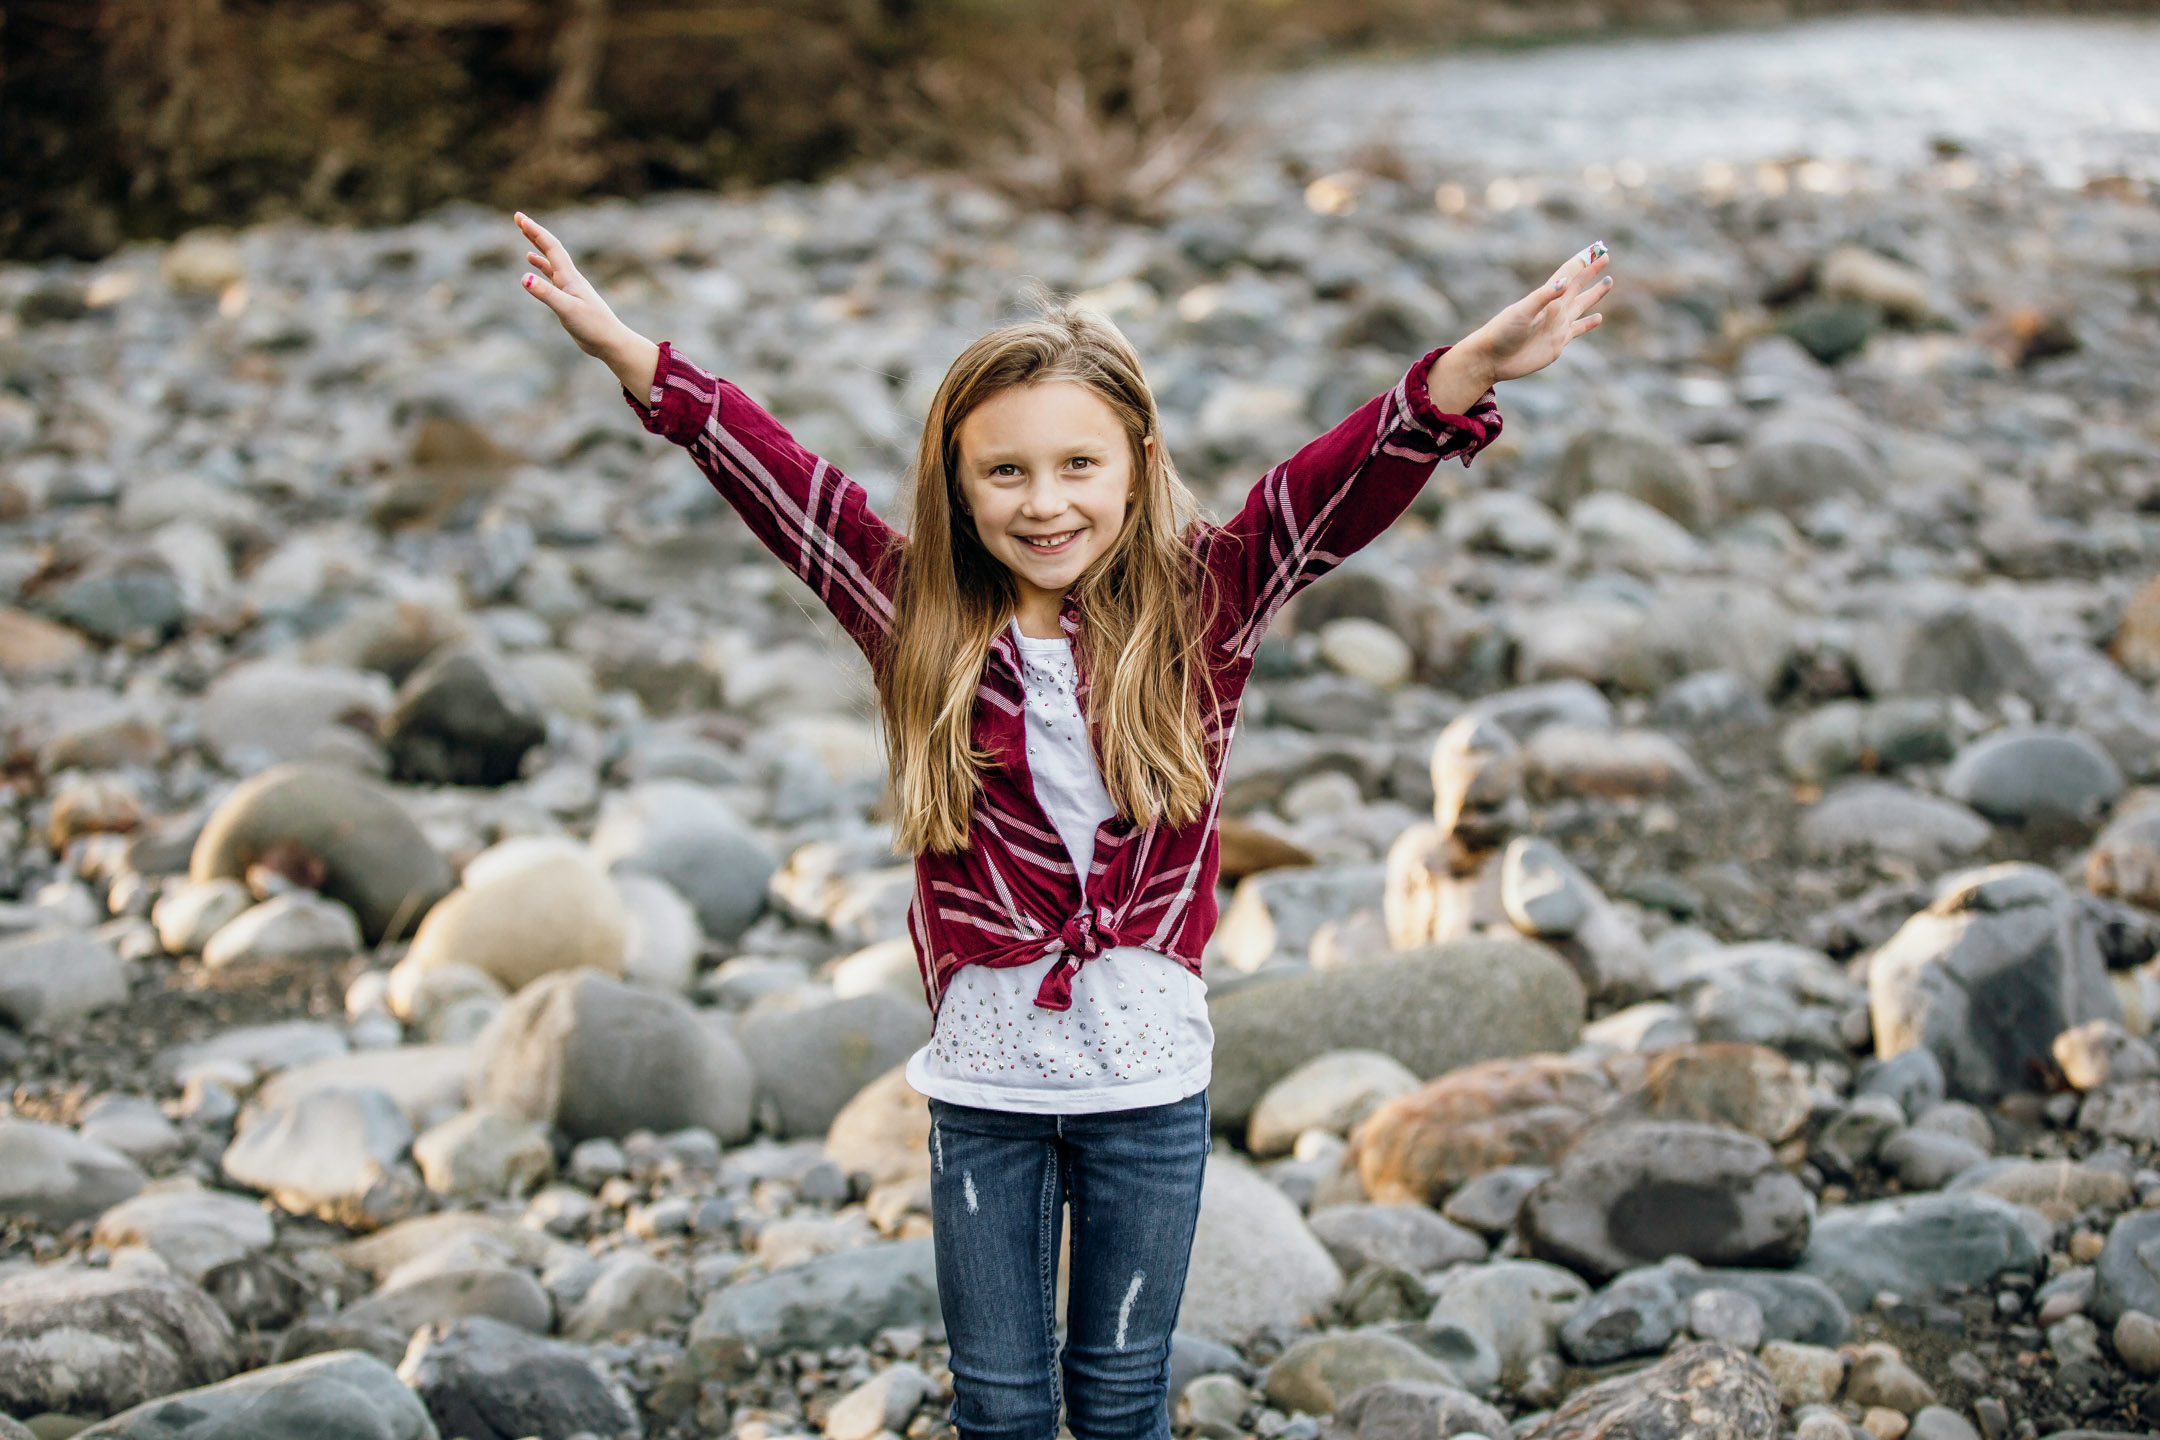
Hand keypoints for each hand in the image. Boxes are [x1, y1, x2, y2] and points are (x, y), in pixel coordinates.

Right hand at [514, 211, 658, 395]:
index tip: (519, 217)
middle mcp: (570, 278)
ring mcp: (570, 288)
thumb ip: (546, 293)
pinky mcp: (570, 299)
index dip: (534, 231)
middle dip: (534, 233)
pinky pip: (552, 277)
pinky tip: (533, 268)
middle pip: (550, 249)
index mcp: (569, 277)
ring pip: (551, 261)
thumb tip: (523, 278)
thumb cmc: (592, 327)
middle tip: (518, 218)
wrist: (610, 342)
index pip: (550, 247)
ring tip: (525, 234)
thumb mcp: (566, 310)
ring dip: (537, 247)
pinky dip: (542, 268)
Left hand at [1457, 239, 1613, 386]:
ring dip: (1595, 294)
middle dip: (1591, 271)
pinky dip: (1589, 323)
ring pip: (1582, 305)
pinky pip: (1578, 329)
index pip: (1569, 273)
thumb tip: (1565, 282)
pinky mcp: (1557, 343)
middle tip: (1606, 255)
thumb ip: (1543, 297)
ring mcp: (1557, 325)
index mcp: (1546, 297)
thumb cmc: (1502, 332)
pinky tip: (1598, 317)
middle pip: (1578, 284)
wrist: (1492, 359)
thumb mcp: (1522, 312)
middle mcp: (1554, 309)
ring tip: (1608, 282)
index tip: (1598, 247)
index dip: (1584, 260)